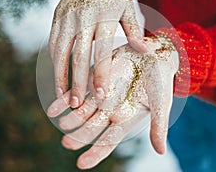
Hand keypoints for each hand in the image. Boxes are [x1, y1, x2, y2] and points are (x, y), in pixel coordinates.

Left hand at [47, 36, 178, 168]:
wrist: (153, 54)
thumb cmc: (161, 80)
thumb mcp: (161, 103)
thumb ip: (158, 125)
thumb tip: (161, 152)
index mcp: (125, 119)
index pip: (108, 141)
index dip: (95, 153)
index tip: (81, 164)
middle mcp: (110, 111)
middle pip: (91, 128)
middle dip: (79, 136)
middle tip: (67, 143)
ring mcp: (101, 97)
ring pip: (81, 112)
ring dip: (71, 119)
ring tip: (62, 123)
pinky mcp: (94, 80)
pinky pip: (77, 92)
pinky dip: (65, 100)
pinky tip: (54, 108)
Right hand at [49, 0, 148, 107]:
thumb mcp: (127, 6)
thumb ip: (133, 30)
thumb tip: (144, 51)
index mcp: (104, 17)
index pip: (102, 52)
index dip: (101, 74)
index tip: (102, 94)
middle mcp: (84, 19)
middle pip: (79, 57)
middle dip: (78, 82)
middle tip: (78, 104)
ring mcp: (67, 18)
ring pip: (61, 53)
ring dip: (61, 76)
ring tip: (63, 97)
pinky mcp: (57, 17)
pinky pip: (53, 43)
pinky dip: (54, 62)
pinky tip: (57, 77)